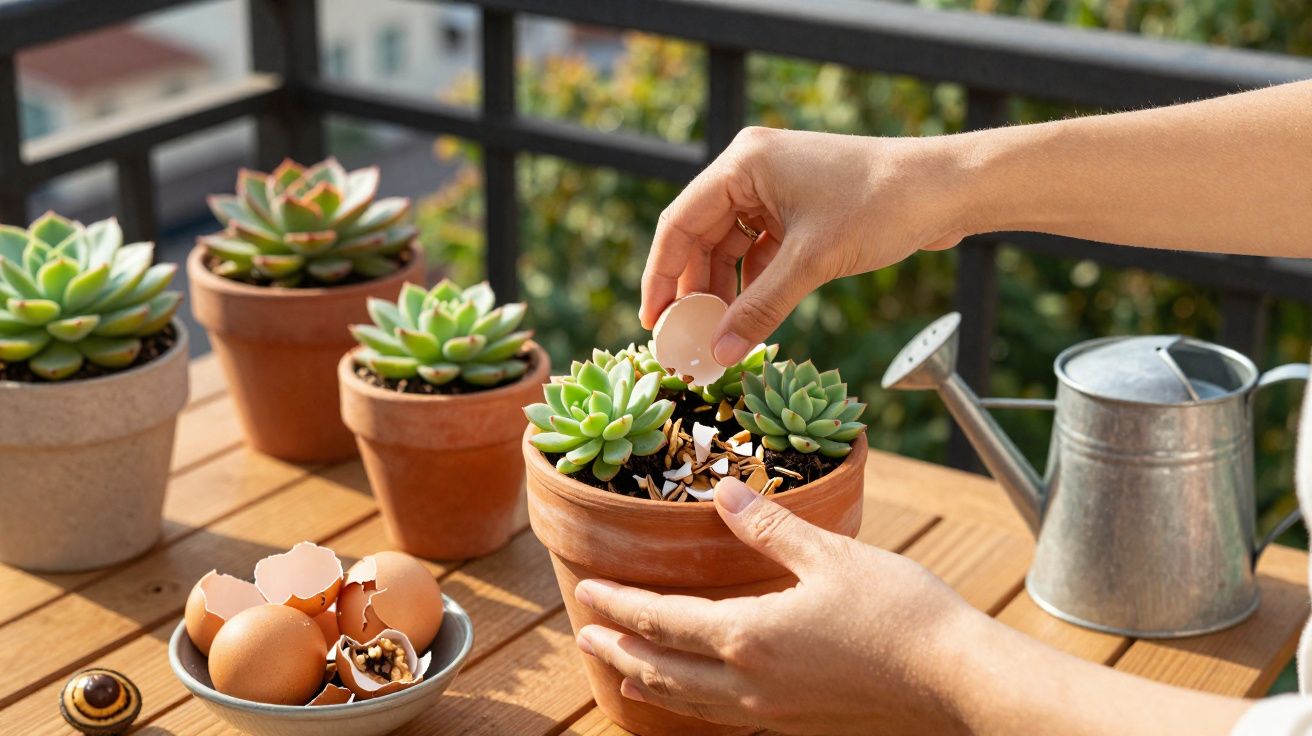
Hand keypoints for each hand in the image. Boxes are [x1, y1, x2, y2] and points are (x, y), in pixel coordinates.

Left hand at [573, 476, 978, 734]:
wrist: (956, 681)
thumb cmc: (900, 612)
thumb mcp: (830, 554)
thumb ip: (769, 526)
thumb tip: (721, 490)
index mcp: (748, 634)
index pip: (661, 619)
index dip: (619, 605)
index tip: (585, 591)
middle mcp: (749, 682)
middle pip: (661, 668)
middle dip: (617, 650)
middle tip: (584, 636)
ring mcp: (771, 711)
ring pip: (688, 702)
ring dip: (646, 683)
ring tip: (621, 675)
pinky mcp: (796, 725)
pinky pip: (723, 718)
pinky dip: (690, 707)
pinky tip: (693, 701)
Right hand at [640, 127, 969, 364]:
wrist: (946, 190)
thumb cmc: (880, 206)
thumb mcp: (811, 262)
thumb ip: (760, 309)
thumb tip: (718, 352)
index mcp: (742, 163)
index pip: (679, 224)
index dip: (661, 277)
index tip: (652, 323)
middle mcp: (752, 171)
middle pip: (701, 238)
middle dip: (693, 290)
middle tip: (684, 339)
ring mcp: (776, 190)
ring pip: (731, 249)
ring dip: (724, 292)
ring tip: (717, 337)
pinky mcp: (799, 211)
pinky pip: (760, 252)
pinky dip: (753, 286)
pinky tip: (749, 320)